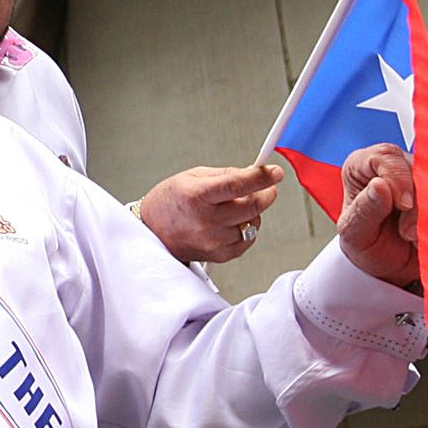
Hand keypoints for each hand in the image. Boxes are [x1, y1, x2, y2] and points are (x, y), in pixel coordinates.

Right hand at [134, 163, 283, 263]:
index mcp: (197, 196)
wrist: (152, 233)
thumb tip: (253, 173)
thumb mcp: (190, 177)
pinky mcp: (221, 254)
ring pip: (253, 222)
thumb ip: (225, 174)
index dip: (261, 177)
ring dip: (252, 212)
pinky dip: (246, 228)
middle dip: (265, 193)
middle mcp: (206, 220)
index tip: (275, 172)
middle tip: (265, 187)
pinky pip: (248, 239)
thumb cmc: (168, 204)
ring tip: (234, 207)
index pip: (237, 185)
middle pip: (253, 205)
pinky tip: (232, 223)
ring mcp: (214, 240)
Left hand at [335, 143, 420, 288]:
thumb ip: (365, 209)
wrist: (389, 268)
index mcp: (363, 166)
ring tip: (414, 238)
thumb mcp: (354, 232)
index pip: (386, 156)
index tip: (402, 205)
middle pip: (418, 169)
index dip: (397, 177)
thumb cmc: (365, 243)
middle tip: (408, 232)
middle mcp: (394, 167)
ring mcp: (422, 180)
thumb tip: (380, 184)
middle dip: (418, 202)